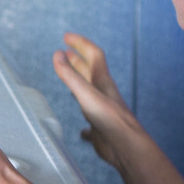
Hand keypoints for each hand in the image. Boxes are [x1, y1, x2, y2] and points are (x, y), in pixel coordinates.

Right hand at [53, 32, 142, 170]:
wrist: (125, 146)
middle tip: (66, 52)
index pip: (93, 54)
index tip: (66, 37)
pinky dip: (84, 123)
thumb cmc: (109, 119)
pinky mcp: (100, 129)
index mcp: (102, 82)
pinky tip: (82, 131)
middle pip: (90, 71)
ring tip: (70, 78)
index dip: (80, 43)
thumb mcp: (86, 94)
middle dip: (78, 60)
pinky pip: (90, 123)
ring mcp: (102, 111)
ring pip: (89, 93)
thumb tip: (57, 54)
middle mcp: (102, 94)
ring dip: (80, 83)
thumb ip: (70, 75)